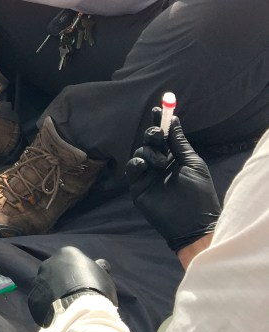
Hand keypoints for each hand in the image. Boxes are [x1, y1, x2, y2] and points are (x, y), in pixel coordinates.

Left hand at [28, 246, 117, 327]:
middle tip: (74, 295)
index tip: (85, 285)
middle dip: (63, 281)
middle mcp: (48, 263)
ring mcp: (38, 280)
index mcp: (65, 253)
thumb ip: (99, 268)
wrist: (80, 311)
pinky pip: (41, 301)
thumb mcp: (103, 276)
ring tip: (66, 306)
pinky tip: (58, 313)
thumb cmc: (95, 289)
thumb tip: (101, 264)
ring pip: (47, 286)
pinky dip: (48, 306)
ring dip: (54, 293)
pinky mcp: (33, 298)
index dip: (78, 274)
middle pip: (56, 272)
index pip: (71, 261)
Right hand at [125, 116, 220, 252]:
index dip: (160, 122)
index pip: (164, 136)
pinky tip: (145, 166)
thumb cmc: (199, 194)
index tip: (159, 108)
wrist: (193, 223)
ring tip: (160, 163)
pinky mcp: (138, 186)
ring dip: (148, 152)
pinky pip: (132, 169)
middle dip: (152, 134)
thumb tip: (174, 120)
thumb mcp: (193, 163)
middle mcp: (159, 164)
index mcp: (175, 158)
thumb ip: (179, 143)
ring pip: (140, 152)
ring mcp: (148, 175)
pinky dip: (136, 163)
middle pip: (149, 141)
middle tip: (157, 135)